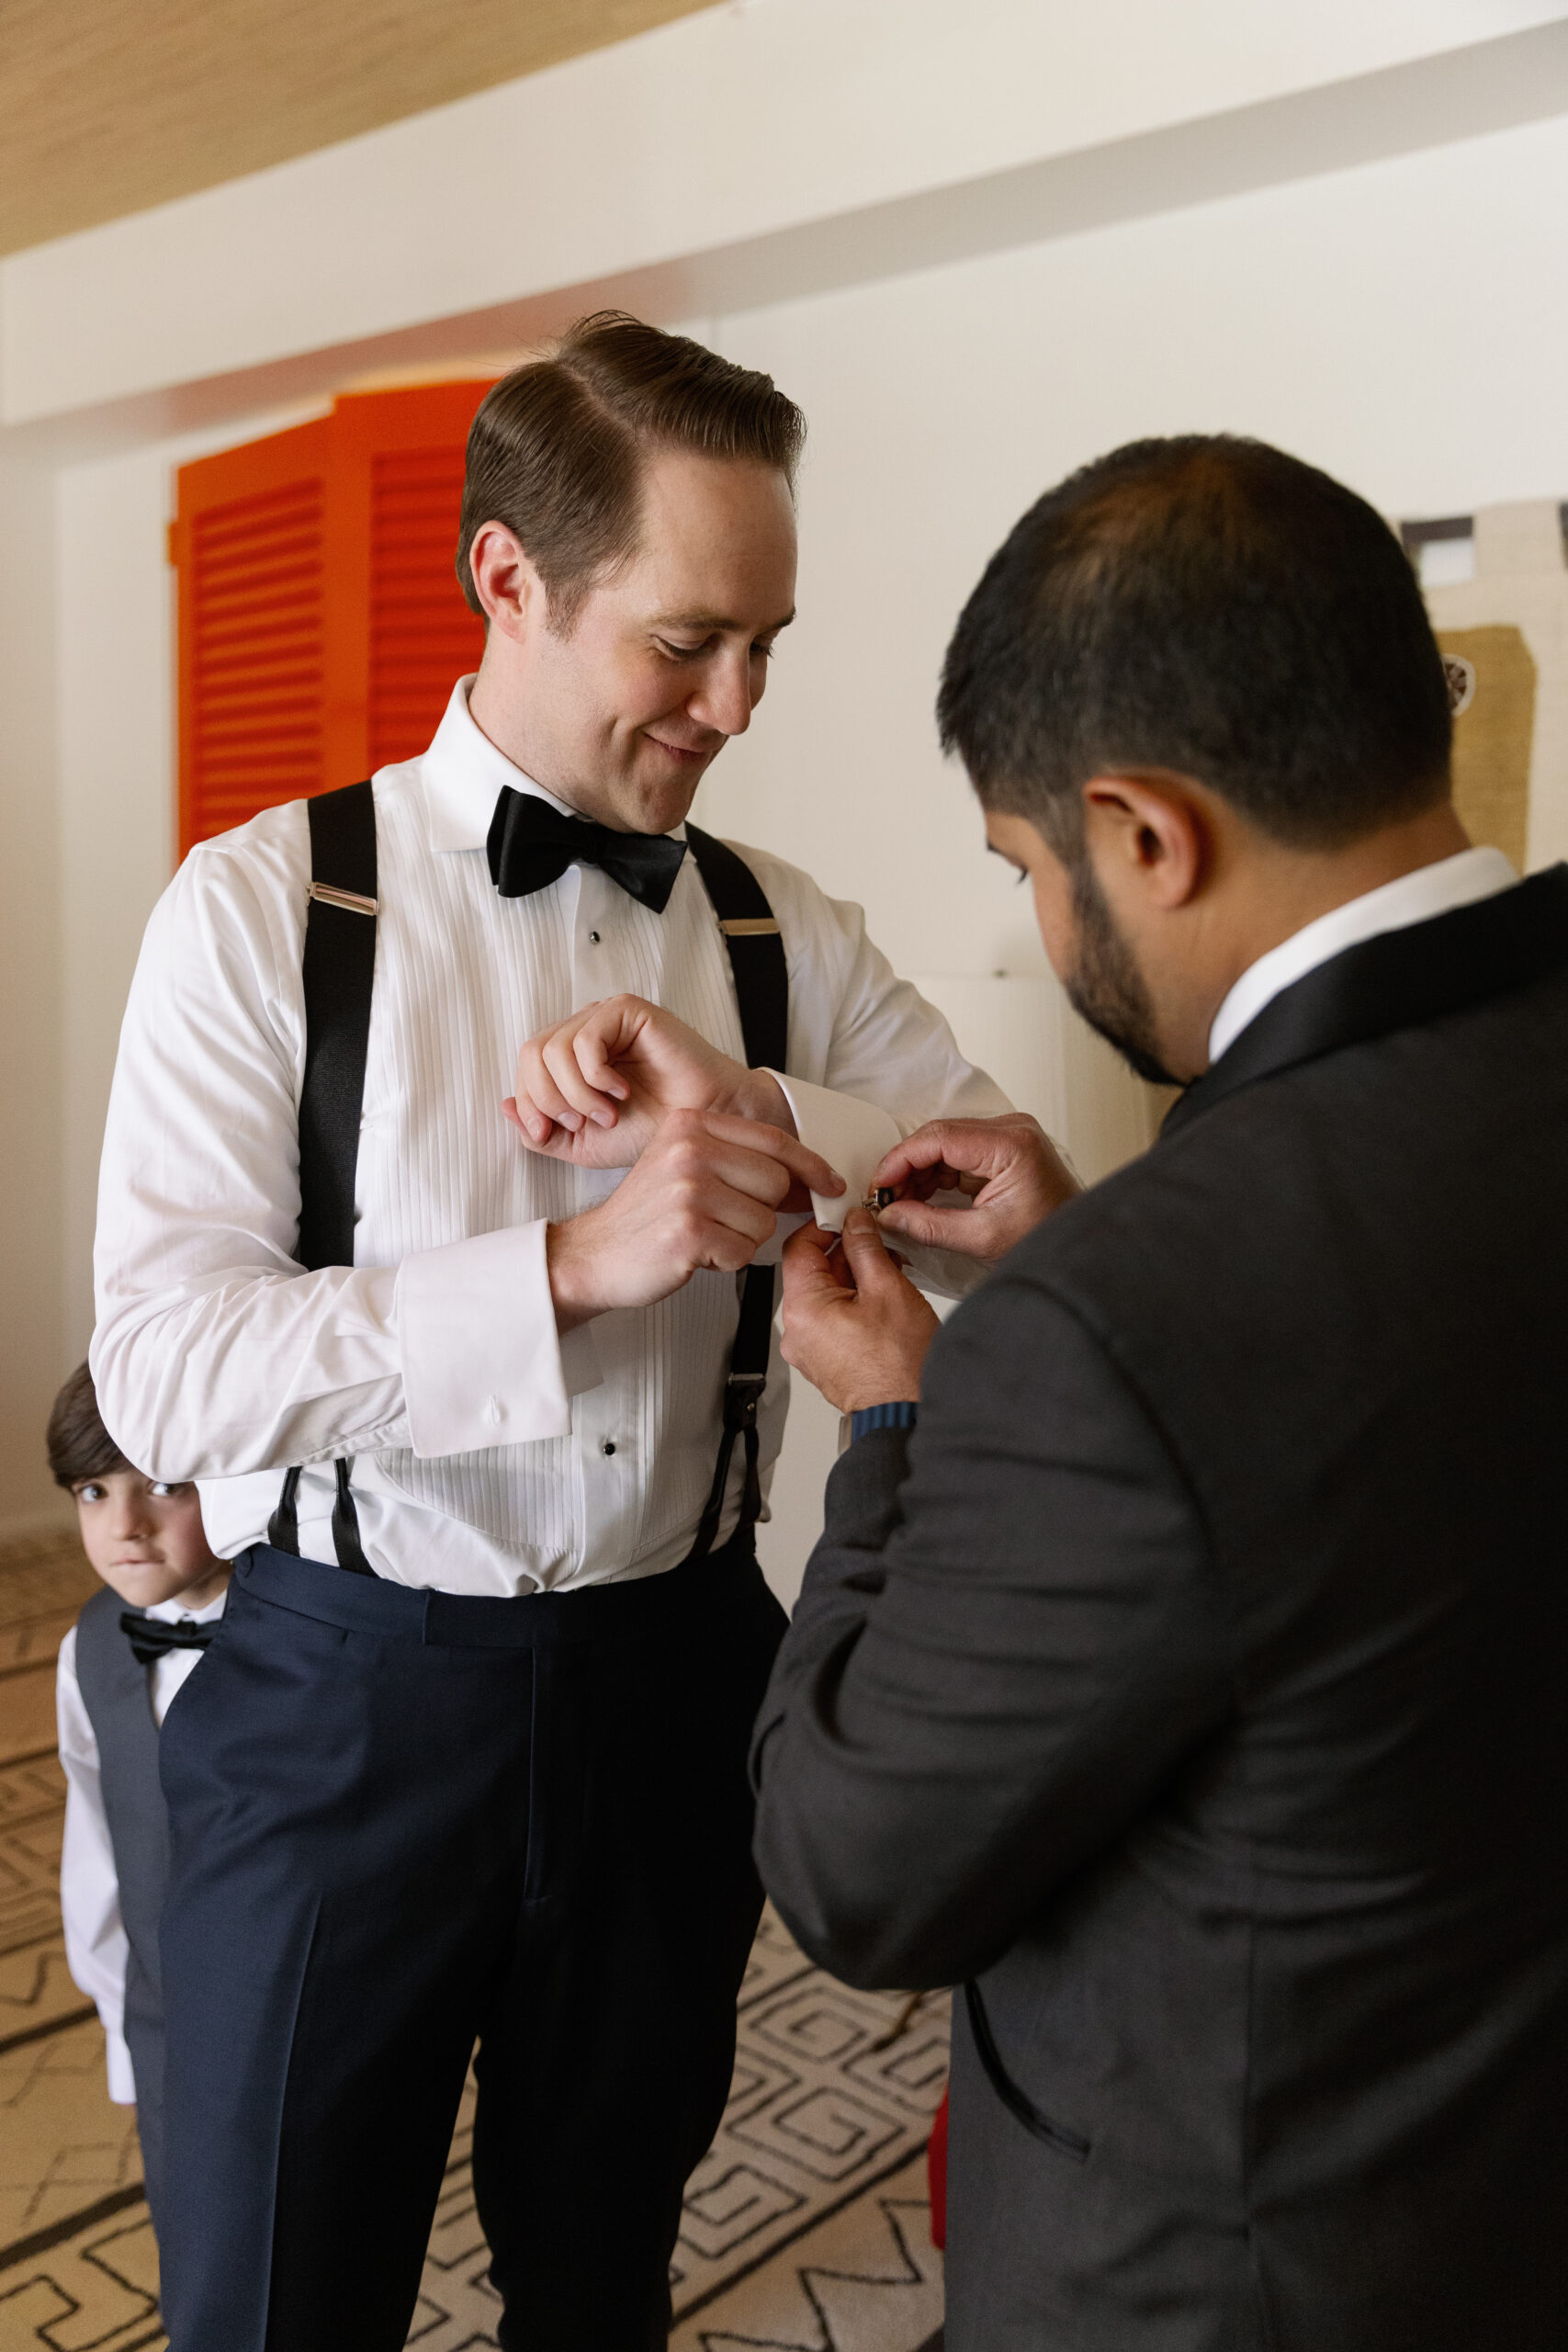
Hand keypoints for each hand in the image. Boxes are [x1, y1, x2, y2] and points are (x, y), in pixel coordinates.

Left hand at [505, 994, 792, 1169]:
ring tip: (608, 1113)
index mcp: (569, 1059)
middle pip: (532, 1053)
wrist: (702, 1128)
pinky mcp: (627, 1011)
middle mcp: (583, 1033)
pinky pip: (586, 1039)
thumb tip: (505, 1106)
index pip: (525, 1068)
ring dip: (576, 1092)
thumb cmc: (652, 1131)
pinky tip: (621, 1091)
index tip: (549, 1134)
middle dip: (548, 1099)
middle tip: (582, 1123)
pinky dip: (596, 1076)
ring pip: (554, 1048)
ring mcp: (604, 1018)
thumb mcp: (582, 1145)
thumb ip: (541, 1132)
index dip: (528, 1104)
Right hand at [547, 1108, 842, 1328]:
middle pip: (776, 1182)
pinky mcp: (688, 1231)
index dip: (811, 1165)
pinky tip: (696, 1253)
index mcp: (691, 1123)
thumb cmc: (647, 1215)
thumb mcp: (685, 1164)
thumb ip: (739, 1158)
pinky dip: (726, 1262)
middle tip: (723, 1219)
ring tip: (704, 1235)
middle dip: (761, 1210)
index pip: (774, 1139)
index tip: (830, 1184)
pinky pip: (744, 1252)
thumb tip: (810, 1175)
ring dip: (742, 1239)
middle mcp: (689, 1149)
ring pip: (764, 1222)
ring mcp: (688, 1189)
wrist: (596, 1253)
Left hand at [780, 1211, 940, 1412]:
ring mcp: (809, 1350)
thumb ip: (865, 1248)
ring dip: (854, 1279)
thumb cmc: (899, 1366)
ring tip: (889, 1274)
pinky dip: (853, 1304)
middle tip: (879, 1244)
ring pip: (825, 1296)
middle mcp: (797, 1332)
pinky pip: (832, 1320)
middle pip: (812, 1272)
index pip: (798, 1247)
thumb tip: (856, 1224)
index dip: (825, 1225)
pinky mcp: (824, 1362)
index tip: (848, 1217)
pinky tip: (882, 1301)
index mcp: (803, 1309)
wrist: (906, 1411)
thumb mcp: (887, 1289)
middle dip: (846, 1254)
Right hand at [873, 1114, 1080, 1265]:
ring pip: (945, 1143)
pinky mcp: (1003, 1148)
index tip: (879, 1185)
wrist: (1078, 1246)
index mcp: (1011, 1145)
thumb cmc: (1046, 1240)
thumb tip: (890, 1215)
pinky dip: (936, 1174)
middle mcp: (1011, 1129)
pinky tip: (921, 1197)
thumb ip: (929, 1226)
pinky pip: (958, 1153)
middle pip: (939, 1136)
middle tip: (884, 1198)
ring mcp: (1008, 1136)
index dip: (901, 1160)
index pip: (939, 1138)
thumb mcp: (982, 1238)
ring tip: (901, 1203)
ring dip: (919, 1171)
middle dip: (907, 1166)